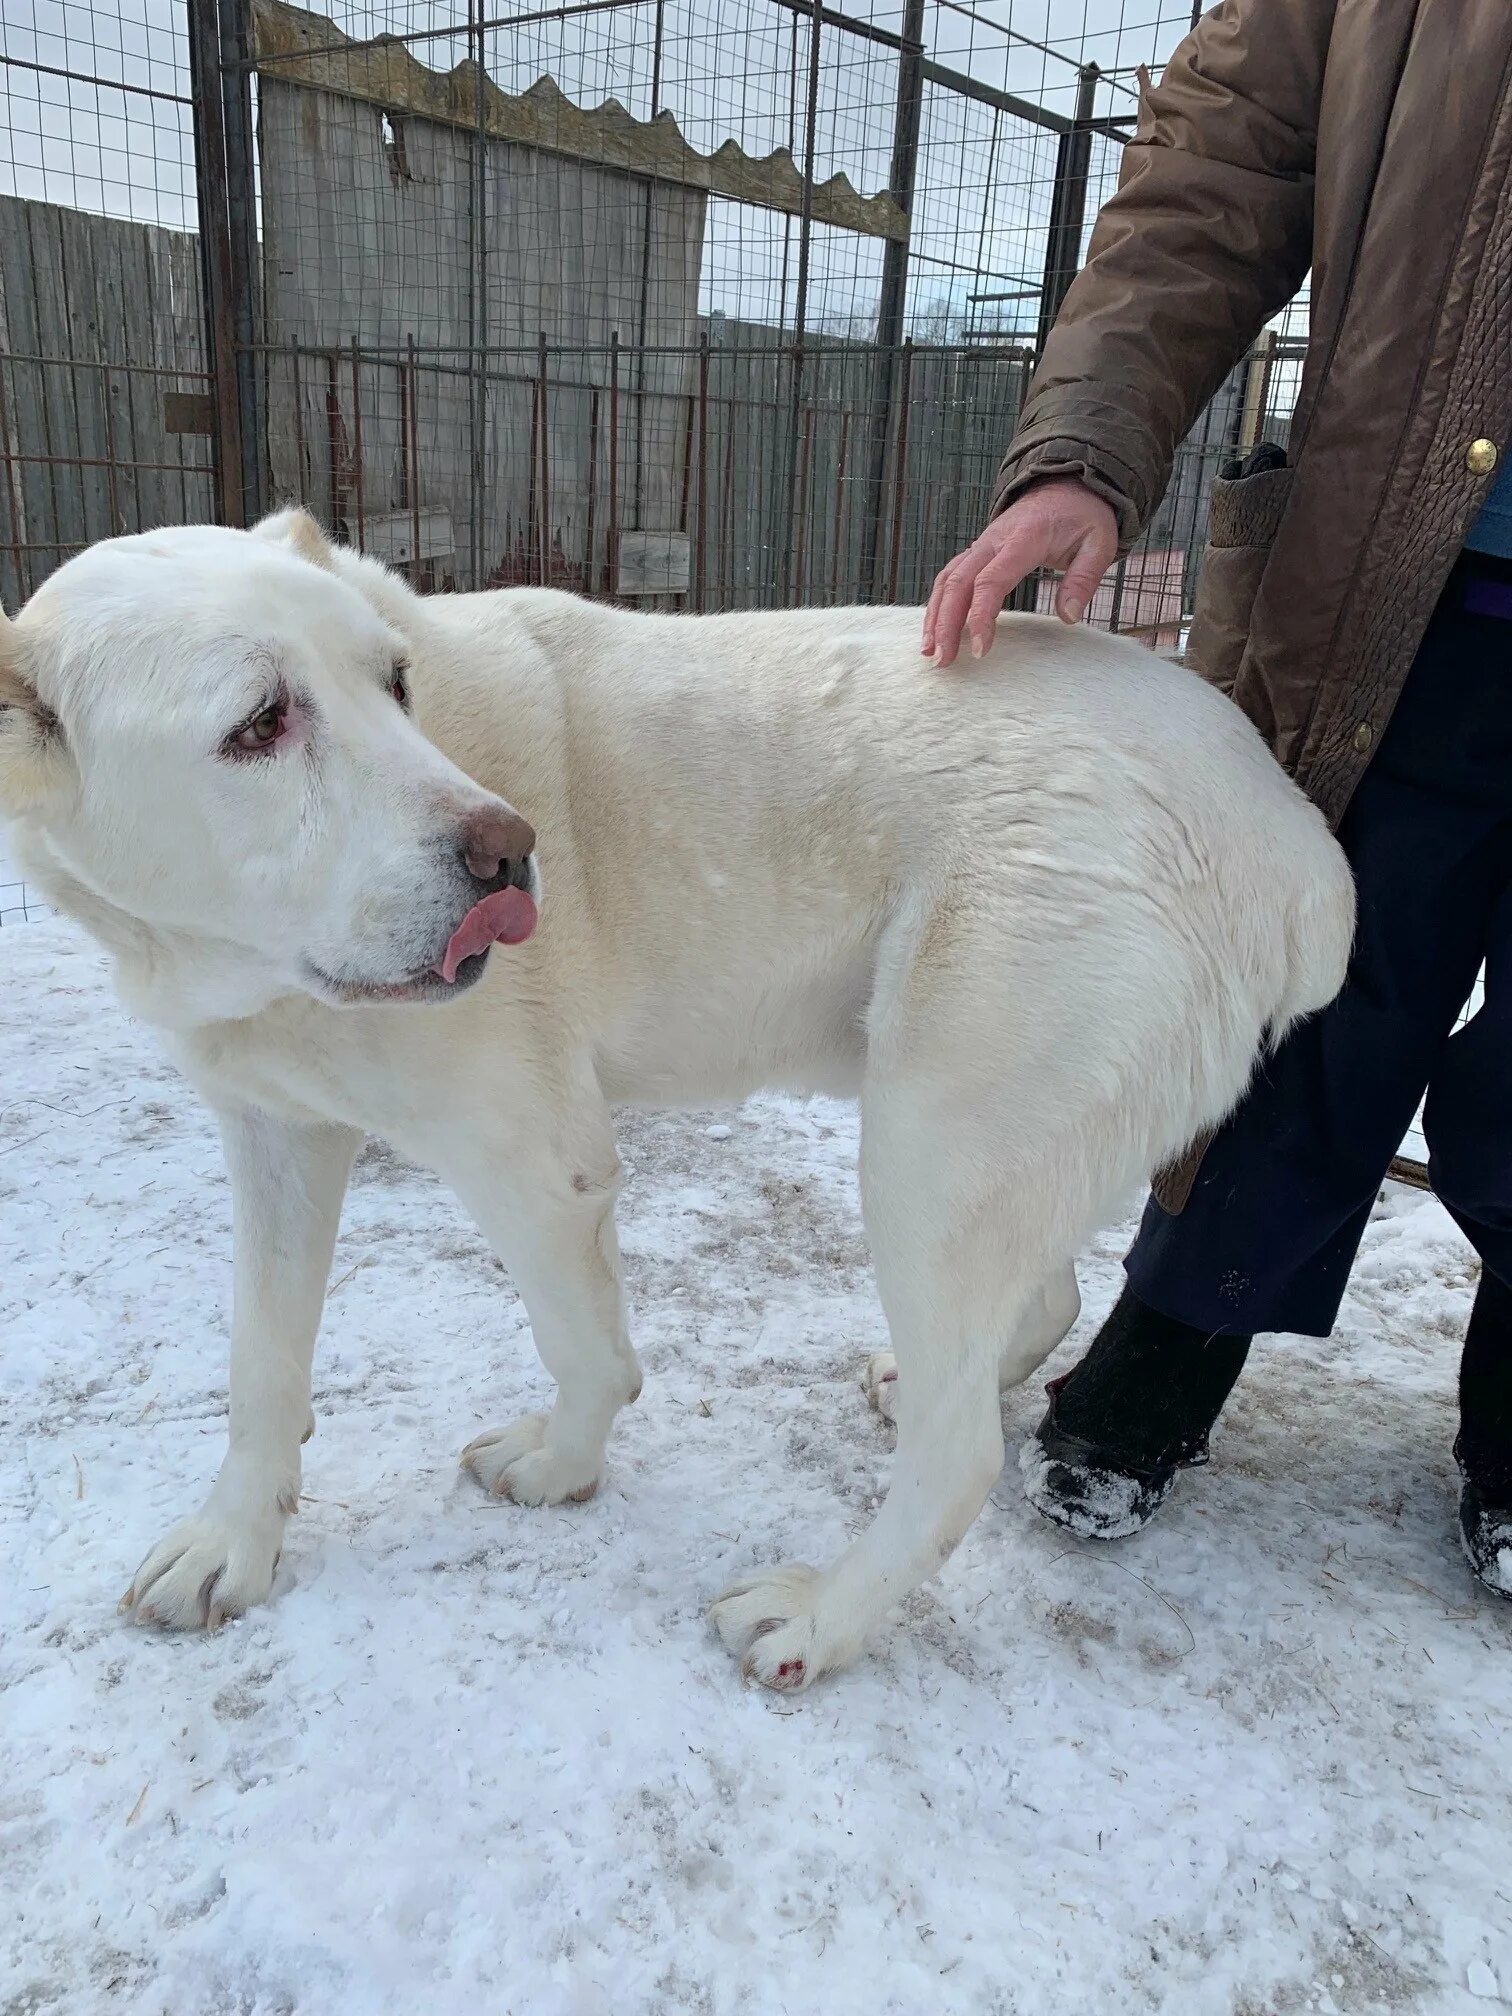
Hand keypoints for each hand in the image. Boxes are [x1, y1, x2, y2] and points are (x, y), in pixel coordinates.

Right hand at [922, 478, 1119, 666]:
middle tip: (943, 660)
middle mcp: (994, 540)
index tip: (980, 650)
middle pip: (958, 583)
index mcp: (1024, 538)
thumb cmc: (1082, 516)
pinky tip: (936, 630)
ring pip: (947, 580)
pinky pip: (950, 577)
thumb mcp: (1099, 543)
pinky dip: (939, 604)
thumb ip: (1084, 579)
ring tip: (931, 651)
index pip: (991, 580)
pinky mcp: (977, 552)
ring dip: (935, 616)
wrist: (1065, 485)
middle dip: (946, 623)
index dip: (981, 616)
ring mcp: (981, 545)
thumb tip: (1069, 617)